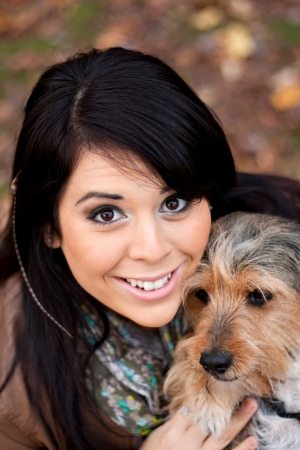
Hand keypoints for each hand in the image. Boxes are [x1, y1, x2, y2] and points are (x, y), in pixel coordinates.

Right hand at [140, 398, 257, 449]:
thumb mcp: (159, 436)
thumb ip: (174, 421)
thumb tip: (190, 403)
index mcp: (172, 433)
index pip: (192, 409)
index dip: (207, 396)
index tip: (220, 383)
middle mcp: (186, 444)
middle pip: (210, 420)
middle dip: (227, 404)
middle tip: (243, 389)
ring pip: (222, 436)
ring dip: (239, 420)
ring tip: (252, 405)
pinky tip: (253, 440)